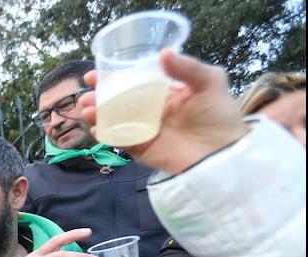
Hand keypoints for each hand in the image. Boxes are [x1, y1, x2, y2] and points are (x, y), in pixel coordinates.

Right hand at [78, 52, 246, 175]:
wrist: (222, 151)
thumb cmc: (218, 115)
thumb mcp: (209, 82)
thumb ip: (187, 67)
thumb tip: (162, 53)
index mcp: (164, 93)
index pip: (133, 82)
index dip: (113, 78)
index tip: (94, 76)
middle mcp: (151, 110)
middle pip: (118, 102)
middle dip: (99, 98)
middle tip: (85, 96)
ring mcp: (144, 130)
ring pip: (115, 121)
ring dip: (98, 115)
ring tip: (86, 111)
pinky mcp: (142, 148)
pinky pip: (119, 141)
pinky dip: (106, 136)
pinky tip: (97, 129)